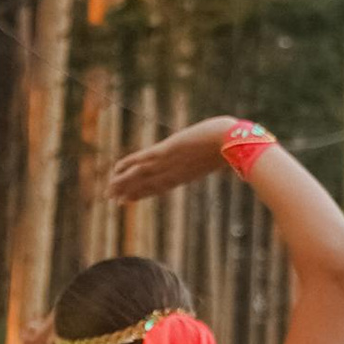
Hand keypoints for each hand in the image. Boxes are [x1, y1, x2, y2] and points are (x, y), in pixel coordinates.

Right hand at [108, 117, 243, 203]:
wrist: (235, 143)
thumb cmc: (235, 147)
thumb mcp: (223, 155)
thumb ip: (218, 158)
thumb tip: (228, 158)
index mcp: (185, 175)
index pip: (159, 186)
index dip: (141, 193)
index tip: (128, 199)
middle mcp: (174, 173)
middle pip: (146, 185)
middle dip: (128, 192)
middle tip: (113, 200)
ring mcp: (169, 163)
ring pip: (140, 175)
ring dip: (122, 183)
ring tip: (108, 191)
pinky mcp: (166, 151)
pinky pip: (141, 160)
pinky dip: (128, 165)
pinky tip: (116, 169)